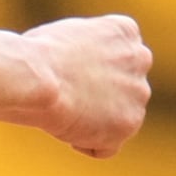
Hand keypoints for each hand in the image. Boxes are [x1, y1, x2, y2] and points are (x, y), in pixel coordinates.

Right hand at [23, 14, 151, 157]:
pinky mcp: (127, 126)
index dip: (92, 66)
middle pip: (124, 85)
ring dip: (95, 118)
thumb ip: (92, 49)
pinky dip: (88, 142)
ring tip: (64, 107)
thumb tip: (91, 69)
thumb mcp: (70, 35)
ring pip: (117, 115)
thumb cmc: (38, 53)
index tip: (68, 67)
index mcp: (125, 31)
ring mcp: (137, 95)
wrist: (36, 78)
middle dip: (101, 93)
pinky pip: (107, 144)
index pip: (120, 54)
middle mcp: (140, 60)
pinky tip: (66, 125)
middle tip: (67, 91)